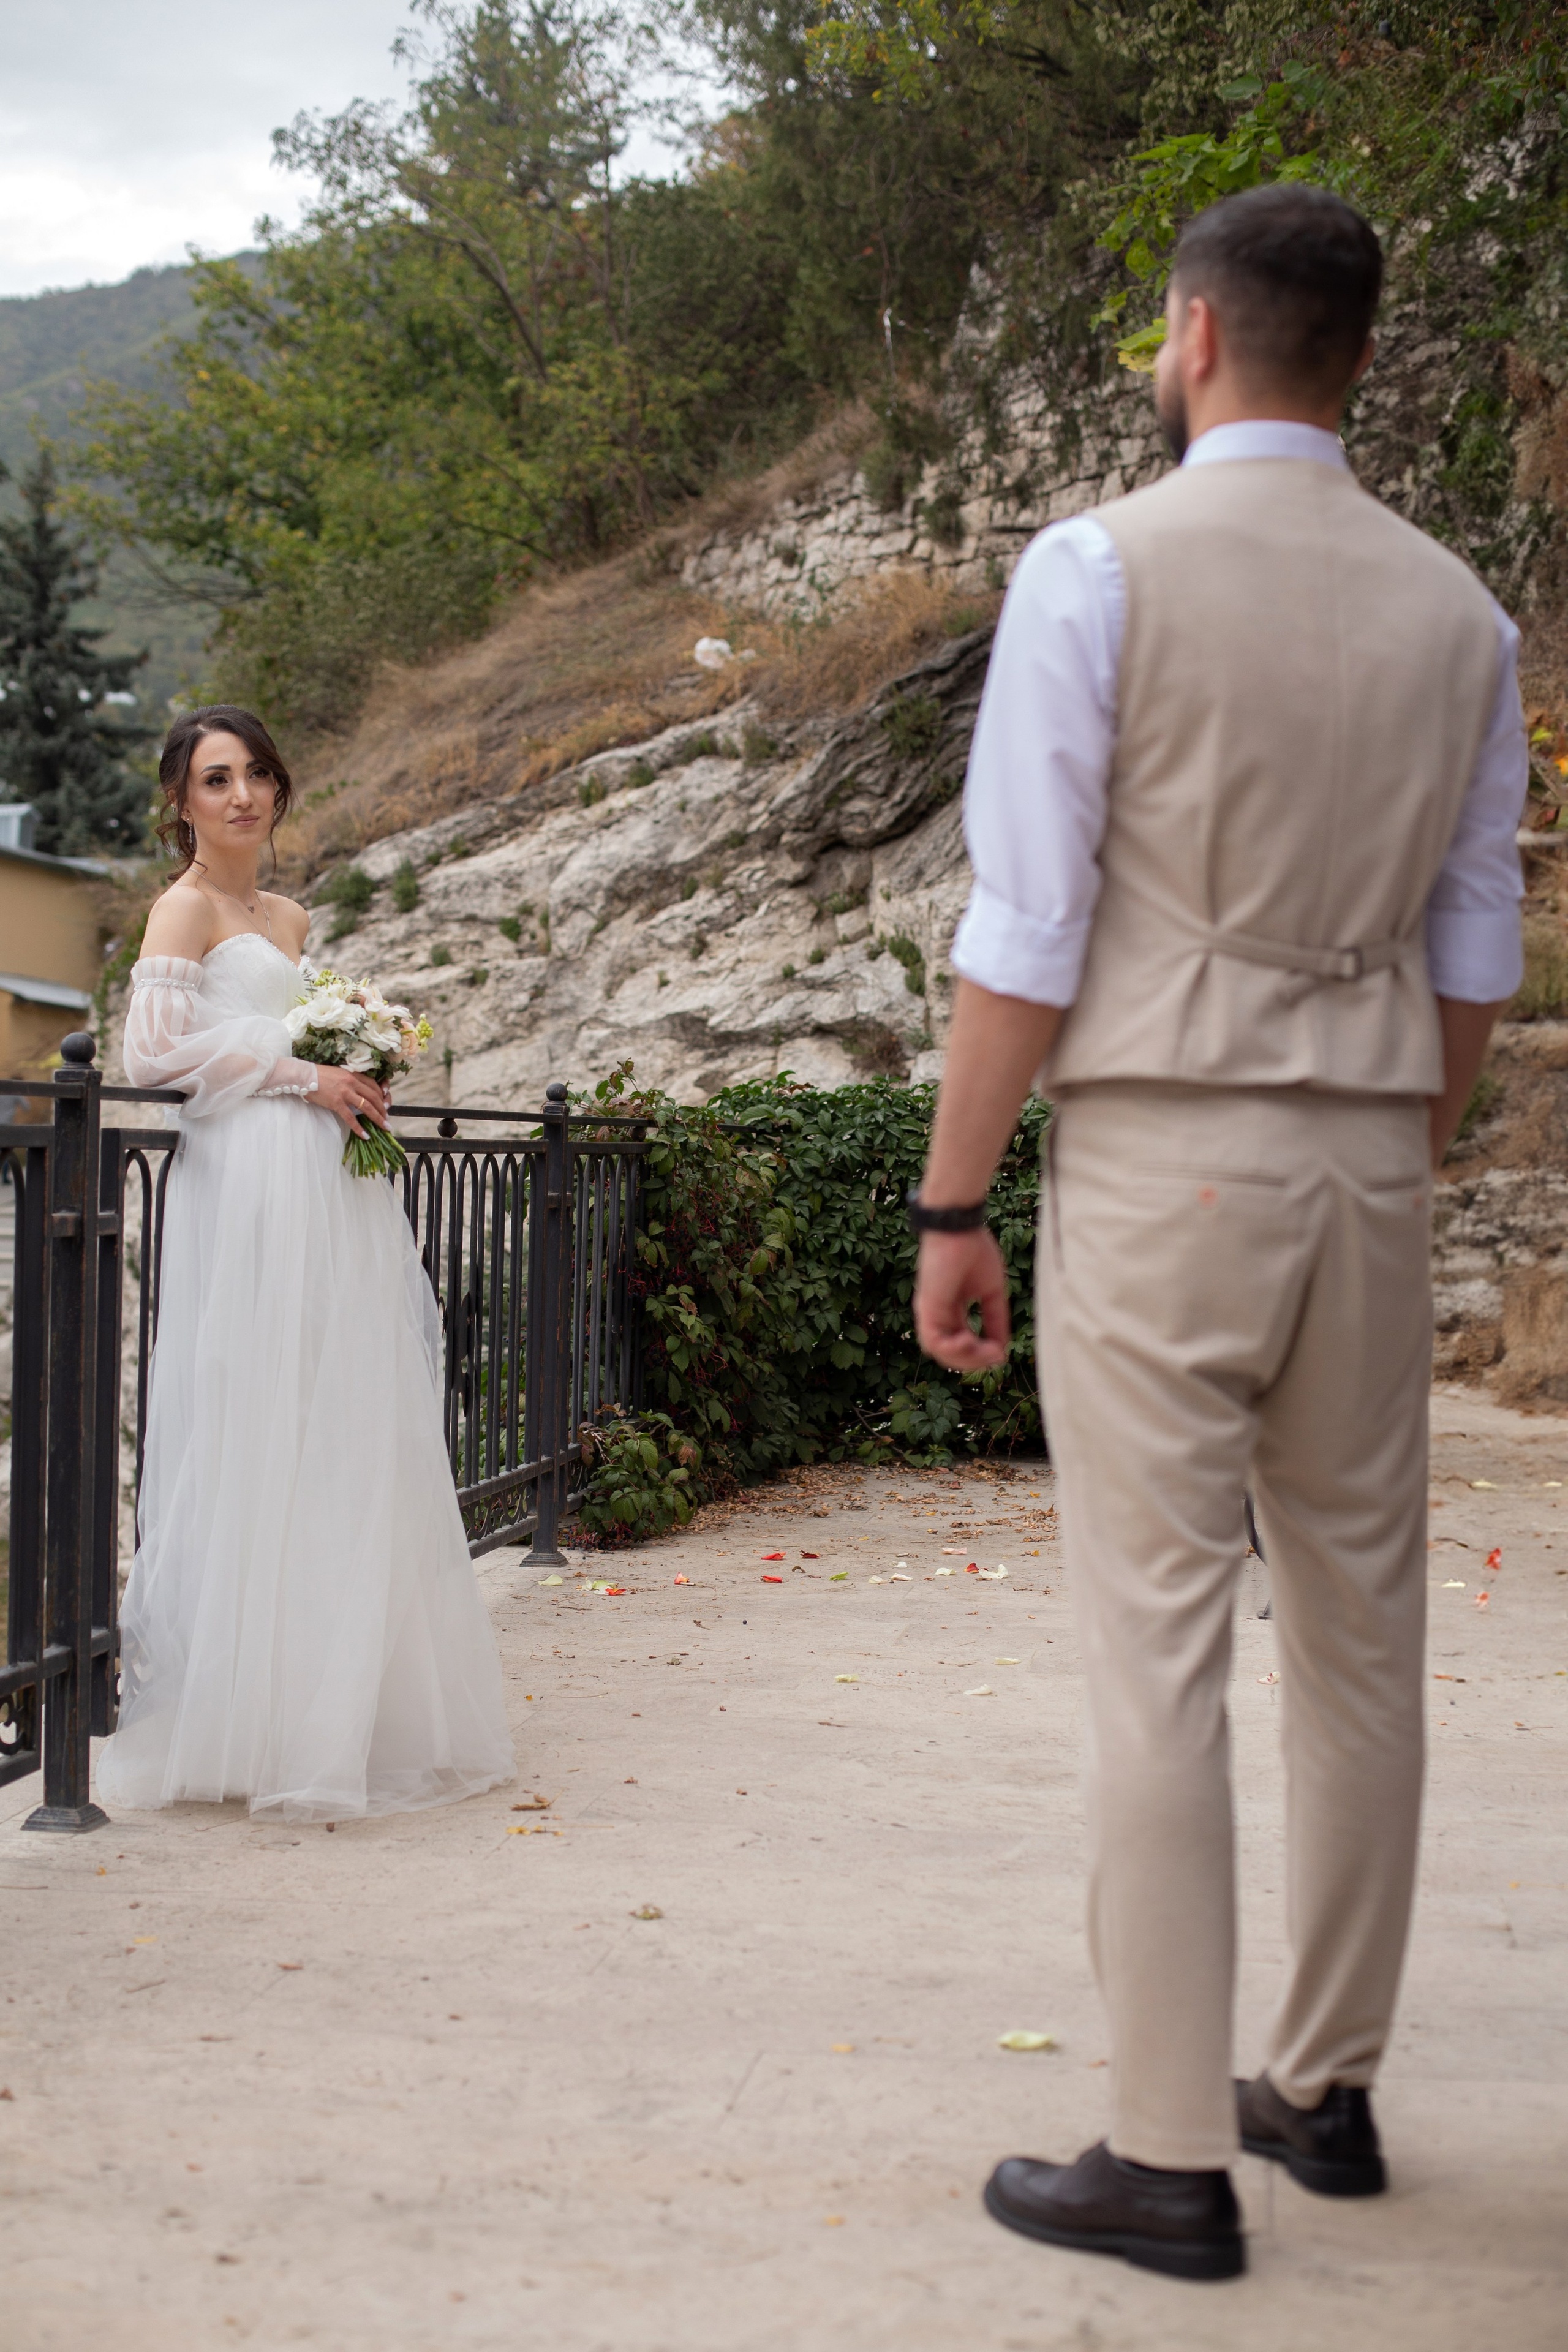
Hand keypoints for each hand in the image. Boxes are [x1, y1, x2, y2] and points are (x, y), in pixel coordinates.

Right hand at [312, 1066, 390, 1139]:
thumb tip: (359, 1092)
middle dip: (383, 1109)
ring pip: (367, 1107)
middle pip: (374, 1097)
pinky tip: (365, 1135)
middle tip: (387, 1119)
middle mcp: (352, 1083)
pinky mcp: (336, 1103)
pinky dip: (359, 1128)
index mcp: (353, 1075)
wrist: (304, 1076)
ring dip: (378, 1118)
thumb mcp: (339, 1073)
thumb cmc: (320, 1075)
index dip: (382, 1096)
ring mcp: (345, 1093)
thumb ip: (351, 1081)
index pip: (373, 1085)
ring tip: (384, 1127)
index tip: (385, 1104)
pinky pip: (351, 1118)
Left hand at [914, 1228, 1010, 1370]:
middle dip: (975, 1361)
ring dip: (965, 1358)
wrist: (959, 1228)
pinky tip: (970, 1341)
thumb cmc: (973, 1250)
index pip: (962, 1343)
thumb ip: (995, 1319)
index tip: (1001, 1354)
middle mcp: (937, 1315)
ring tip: (985, 1350)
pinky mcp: (926, 1307)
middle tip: (996, 1355)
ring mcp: (929, 1312)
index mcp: (951, 1310)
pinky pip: (933, 1342)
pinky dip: (952, 1349)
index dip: (981, 1355)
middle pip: (951, 1354)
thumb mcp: (992, 1292)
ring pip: (940, 1353)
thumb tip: (1002, 1349)